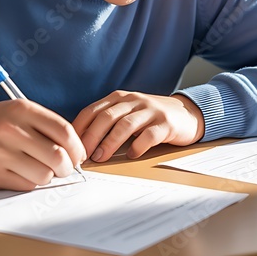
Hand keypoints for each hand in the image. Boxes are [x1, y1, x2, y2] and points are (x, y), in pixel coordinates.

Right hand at [0, 99, 86, 190]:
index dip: (77, 148)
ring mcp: (0, 152)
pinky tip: (21, 173)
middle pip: (58, 156)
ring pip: (44, 175)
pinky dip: (30, 182)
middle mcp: (11, 129)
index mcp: (21, 109)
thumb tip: (76, 152)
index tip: (78, 156)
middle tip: (63, 168)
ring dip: (47, 176)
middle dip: (67, 167)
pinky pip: (26, 185)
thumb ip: (45, 126)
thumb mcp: (17, 113)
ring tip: (38, 169)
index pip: (64, 131)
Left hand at [73, 91, 204, 162]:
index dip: (79, 128)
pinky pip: (149, 135)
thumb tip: (80, 144)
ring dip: (110, 142)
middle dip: (91, 137)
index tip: (69, 146)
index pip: (92, 110)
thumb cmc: (151, 118)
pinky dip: (138, 146)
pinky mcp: (166, 123)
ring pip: (125, 125)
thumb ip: (107, 122)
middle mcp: (133, 100)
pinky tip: (132, 155)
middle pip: (106, 117)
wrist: (187, 114)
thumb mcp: (127, 113)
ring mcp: (150, 110)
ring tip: (101, 157)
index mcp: (119, 98)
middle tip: (82, 156)